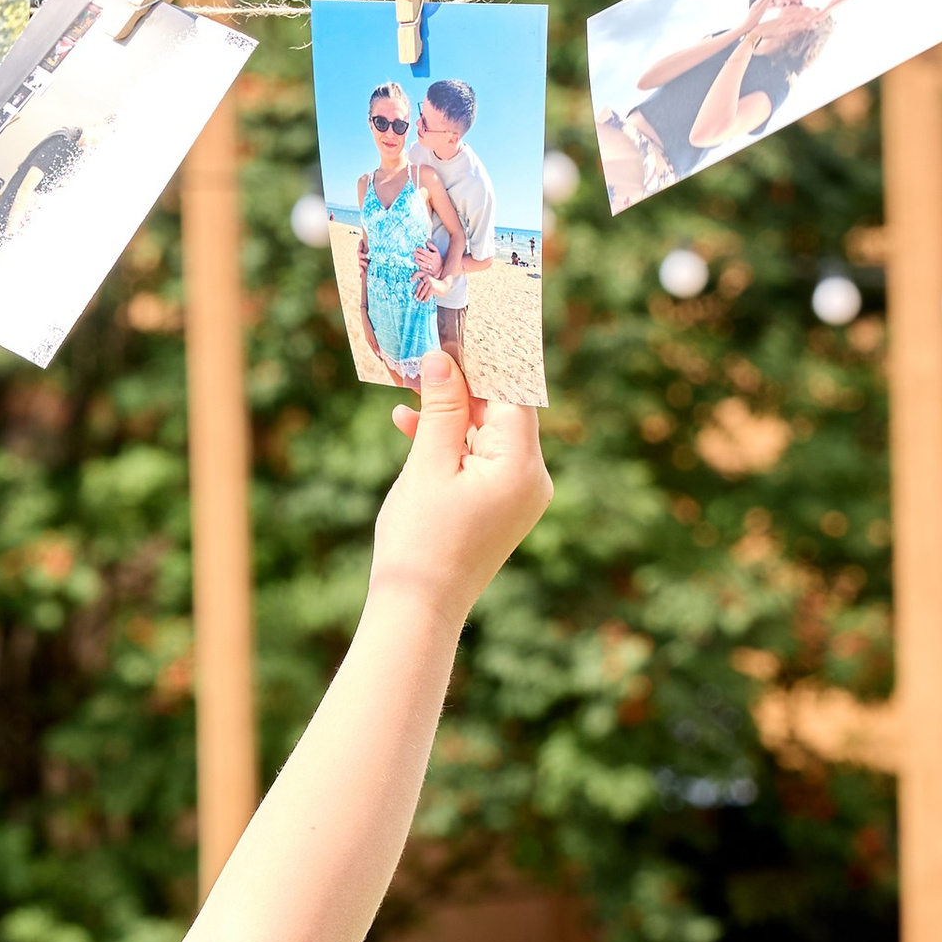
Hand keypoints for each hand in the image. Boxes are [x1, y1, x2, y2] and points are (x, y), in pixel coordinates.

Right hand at [379, 350, 547, 621]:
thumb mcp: (426, 466)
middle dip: (463, 385)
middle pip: (503, 411)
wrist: (418, 611)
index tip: (458, 330)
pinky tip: (412, 430)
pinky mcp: (502, 507)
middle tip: (426, 354)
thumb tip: (441, 359)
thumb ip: (440, 409)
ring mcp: (520, 495)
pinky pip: (482, 460)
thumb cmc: (420, 542)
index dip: (485, 359)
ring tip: (410, 392)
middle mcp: (532, 478)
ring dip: (451, 415)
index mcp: (522, 465)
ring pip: (489, 434)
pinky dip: (453, 446)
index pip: (513, 392)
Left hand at [411, 272, 434, 301]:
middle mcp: (428, 277)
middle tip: (415, 298)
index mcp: (426, 275)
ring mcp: (430, 282)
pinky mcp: (433, 287)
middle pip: (420, 285)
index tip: (410, 280)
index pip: (418, 274)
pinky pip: (427, 294)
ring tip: (418, 300)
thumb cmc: (436, 286)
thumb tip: (416, 293)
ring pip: (423, 291)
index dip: (414, 276)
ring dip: (420, 296)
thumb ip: (424, 285)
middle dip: (417, 292)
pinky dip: (425, 298)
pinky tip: (424, 301)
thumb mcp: (429, 283)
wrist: (445, 286)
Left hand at [412, 243, 439, 273]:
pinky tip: (418, 265)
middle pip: (425, 258)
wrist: (441, 268)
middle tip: (413, 253)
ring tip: (415, 259)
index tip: (416, 249)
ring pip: (425, 264)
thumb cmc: (437, 258)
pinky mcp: (430, 272)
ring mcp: (432, 267)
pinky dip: (421, 267)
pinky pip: (425, 270)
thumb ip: (432, 247)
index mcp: (435, 256)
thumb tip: (427, 243)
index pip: (427, 253)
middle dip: (419, 256)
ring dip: (419, 262)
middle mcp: (434, 262)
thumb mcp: (437, 252)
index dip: (421, 251)